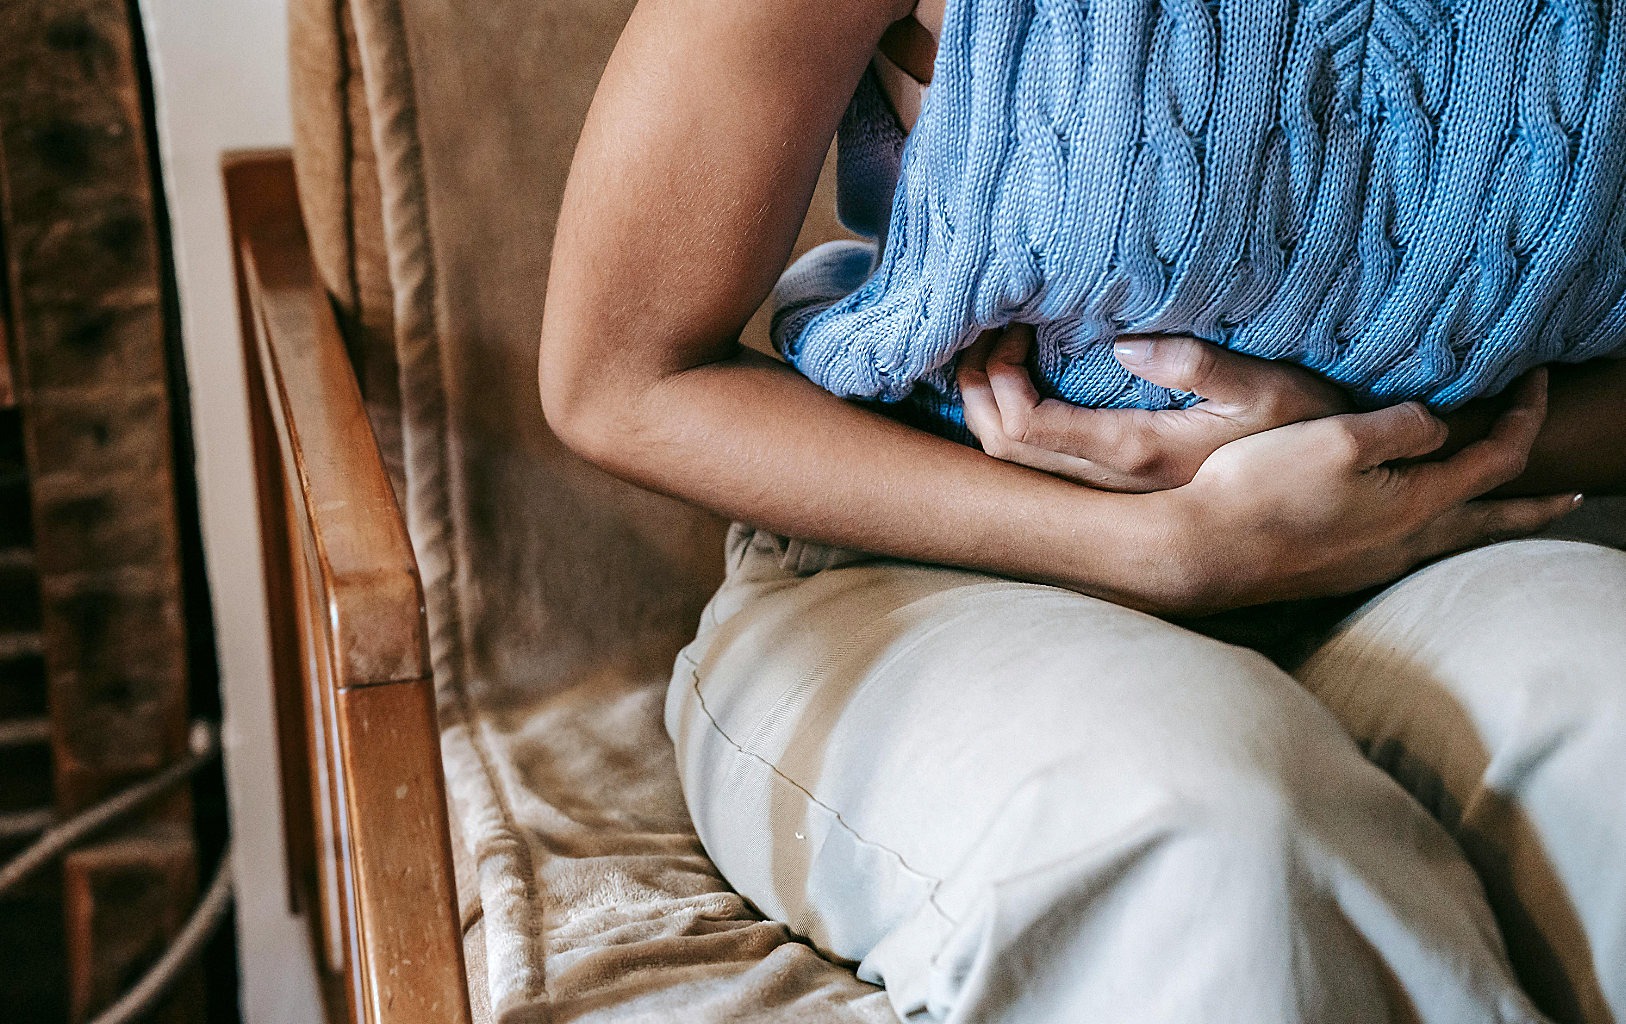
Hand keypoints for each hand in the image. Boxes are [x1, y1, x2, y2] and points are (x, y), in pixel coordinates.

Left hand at [956, 325, 1351, 491]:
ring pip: (1012, 462)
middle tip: (985, 329)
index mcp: (1137, 453)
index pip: (1026, 429)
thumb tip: (1124, 346)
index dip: (997, 380)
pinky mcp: (1117, 486)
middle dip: (976, 388)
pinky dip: (1010, 419)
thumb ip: (1202, 365)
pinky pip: (1038, 461)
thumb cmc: (1308, 430)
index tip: (1011, 326)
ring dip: (987, 405)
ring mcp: (1111, 490)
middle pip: (1002, 449)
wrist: (1330, 495)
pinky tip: (1020, 382)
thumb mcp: (1271, 388)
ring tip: (994, 349)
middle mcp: (1112, 483)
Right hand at [1160, 369, 1581, 611]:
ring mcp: (1370, 564)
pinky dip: (1436, 532)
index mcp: (1416, 504)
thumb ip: (1401, 425)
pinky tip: (1414, 528)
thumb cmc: (1263, 490)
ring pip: (1451, 541)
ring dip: (1486, 522)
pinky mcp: (1337, 572)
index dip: (1525, 415)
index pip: (1497, 458)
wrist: (1201, 552)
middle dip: (1535, 506)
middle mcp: (1405, 543)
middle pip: (1491, 522)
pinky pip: (1409, 549)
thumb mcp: (1338, 437)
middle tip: (1573, 497)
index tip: (1536, 379)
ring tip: (1501, 514)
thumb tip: (1436, 425)